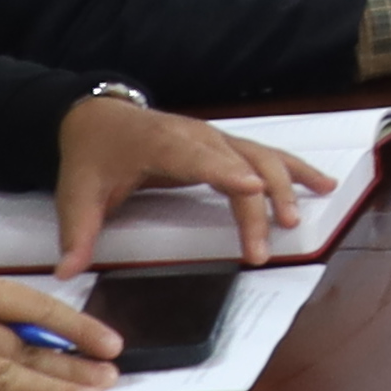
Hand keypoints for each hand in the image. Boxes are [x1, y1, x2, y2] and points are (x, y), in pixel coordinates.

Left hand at [53, 95, 330, 274]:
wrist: (99, 117)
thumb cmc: (92, 156)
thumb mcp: (77, 194)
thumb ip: (77, 234)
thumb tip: (67, 273)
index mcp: (162, 144)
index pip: (198, 158)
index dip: (226, 172)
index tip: (252, 190)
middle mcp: (198, 136)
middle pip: (240, 165)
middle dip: (260, 199)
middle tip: (271, 239)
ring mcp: (217, 138)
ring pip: (262, 157)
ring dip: (286, 186)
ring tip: (299, 218)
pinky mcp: (226, 145)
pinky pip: (267, 155)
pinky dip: (296, 170)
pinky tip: (323, 185)